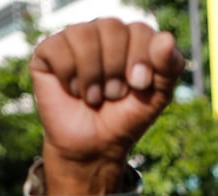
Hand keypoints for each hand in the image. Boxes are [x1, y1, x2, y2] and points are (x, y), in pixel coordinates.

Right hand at [31, 19, 184, 195]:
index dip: (140, 58)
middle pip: (111, 27)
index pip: (139, 29)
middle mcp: (102, 32)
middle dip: (116, 68)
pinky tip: (73, 90)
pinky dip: (69, 76)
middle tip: (114, 94)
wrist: (93, 147)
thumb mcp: (156, 97)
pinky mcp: (48, 52)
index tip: (139, 85)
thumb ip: (169, 67)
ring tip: (94, 97)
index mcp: (131, 38)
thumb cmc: (125, 119)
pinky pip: (57, 49)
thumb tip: (167, 38)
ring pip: (83, 34)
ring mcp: (74, 40)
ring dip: (92, 75)